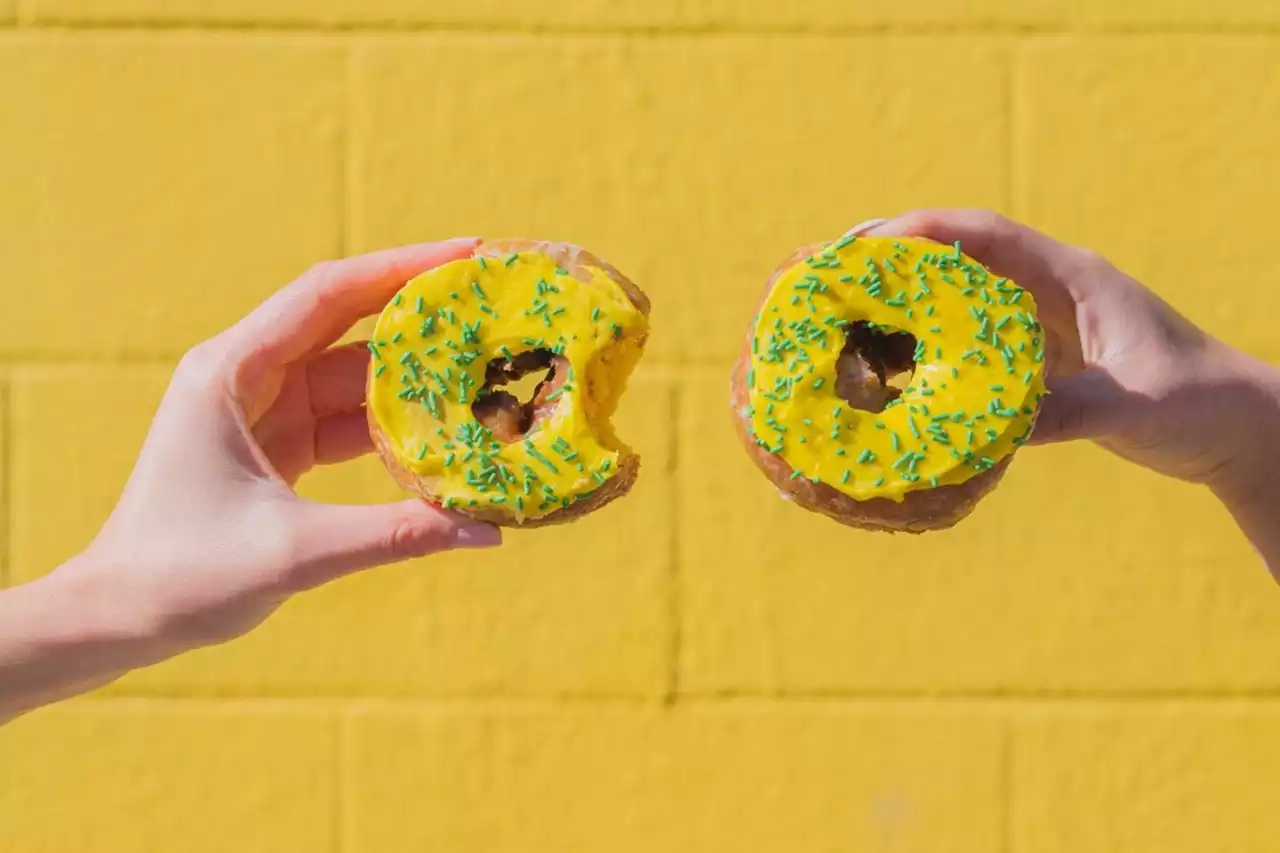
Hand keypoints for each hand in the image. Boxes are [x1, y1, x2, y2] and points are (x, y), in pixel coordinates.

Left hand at [1, 240, 502, 722]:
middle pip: (345, 323)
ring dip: (413, 374)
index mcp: (231, 373)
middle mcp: (245, 376)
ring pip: (352, 374)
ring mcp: (262, 409)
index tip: (465, 253)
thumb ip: (395, 534)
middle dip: (417, 311)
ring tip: (483, 366)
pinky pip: (347, 416)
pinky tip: (444, 428)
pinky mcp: (277, 444)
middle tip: (488, 302)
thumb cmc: (182, 575)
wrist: (118, 616)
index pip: (327, 295)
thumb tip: (485, 529)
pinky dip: (394, 422)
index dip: (399, 268)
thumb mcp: (296, 551)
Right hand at [858, 210, 1279, 577]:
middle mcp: (1048, 290)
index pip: (982, 233)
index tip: (864, 246)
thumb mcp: (1133, 406)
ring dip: (900, 301)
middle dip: (891, 257)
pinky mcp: (1036, 359)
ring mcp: (1039, 324)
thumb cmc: (1198, 403)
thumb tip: (995, 428)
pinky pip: (964, 340)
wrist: (1236, 429)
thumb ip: (1071, 411)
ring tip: (842, 317)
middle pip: (954, 255)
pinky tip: (889, 370)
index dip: (920, 231)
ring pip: (953, 296)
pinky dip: (923, 346)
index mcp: (1071, 276)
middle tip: (829, 274)